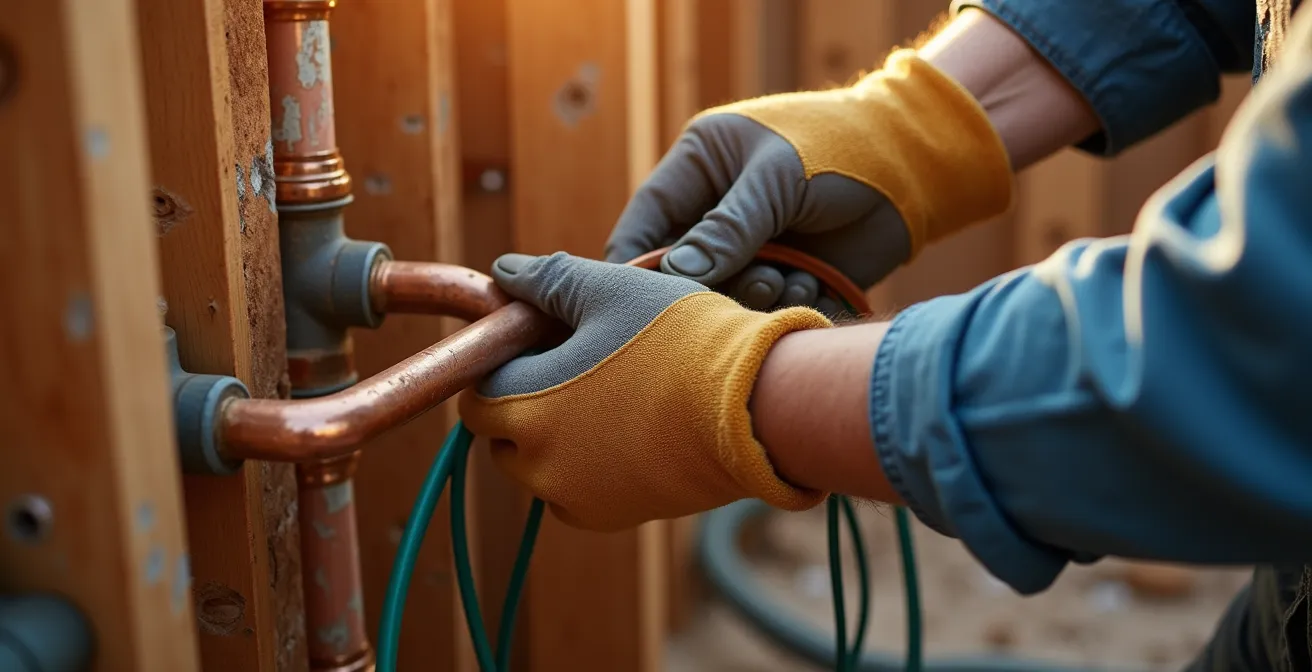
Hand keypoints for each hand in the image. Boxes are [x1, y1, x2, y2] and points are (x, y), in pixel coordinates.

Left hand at [458, 252, 831, 530]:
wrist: (756, 409)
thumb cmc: (683, 340)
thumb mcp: (611, 290)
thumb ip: (549, 280)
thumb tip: (504, 272)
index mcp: (522, 402)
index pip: (481, 383)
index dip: (509, 356)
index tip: (547, 339)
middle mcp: (535, 461)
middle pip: (500, 429)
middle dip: (522, 398)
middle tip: (575, 365)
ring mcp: (572, 495)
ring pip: (534, 464)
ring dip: (551, 435)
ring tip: (606, 396)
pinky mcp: (610, 517)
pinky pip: (572, 492)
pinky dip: (583, 468)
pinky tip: (625, 431)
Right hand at [604, 49, 1012, 310]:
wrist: (916, 162)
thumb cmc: (841, 147)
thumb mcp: (776, 181)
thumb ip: (725, 230)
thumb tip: (674, 277)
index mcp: (701, 167)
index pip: (647, 223)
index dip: (639, 264)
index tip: (644, 301)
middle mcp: (720, 210)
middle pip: (683, 270)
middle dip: (708, 288)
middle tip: (747, 285)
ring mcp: (756, 246)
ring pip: (726, 295)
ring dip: (751, 299)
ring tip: (784, 283)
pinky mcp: (791, 275)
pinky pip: (768, 309)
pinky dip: (784, 307)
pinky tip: (809, 289)